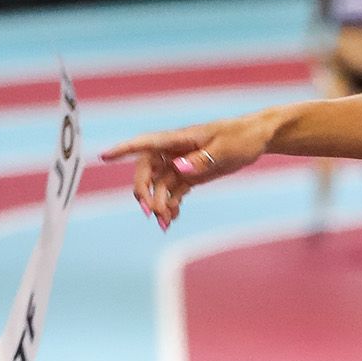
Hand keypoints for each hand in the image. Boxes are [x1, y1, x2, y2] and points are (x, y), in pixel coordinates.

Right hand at [100, 111, 280, 229]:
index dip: (124, 149)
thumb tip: (178, 168)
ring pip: (159, 185)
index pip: (146, 144)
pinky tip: (172, 218)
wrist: (257, 139)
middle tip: (150, 212)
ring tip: (165, 223)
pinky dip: (170, 204)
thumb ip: (201, 160)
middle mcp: (174, 151)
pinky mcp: (190, 175)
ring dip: (158, 203)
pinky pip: (173, 191)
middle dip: (144, 191)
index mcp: (179, 139)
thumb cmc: (241, 138)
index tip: (104, 156)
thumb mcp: (224, 150)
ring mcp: (181, 163)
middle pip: (147, 170)